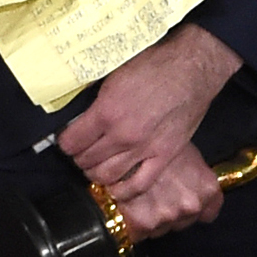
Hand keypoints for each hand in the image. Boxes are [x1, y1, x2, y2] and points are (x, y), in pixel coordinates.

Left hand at [59, 23, 242, 235]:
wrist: (192, 69)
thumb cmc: (154, 66)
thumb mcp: (113, 77)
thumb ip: (96, 103)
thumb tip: (79, 117)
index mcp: (106, 112)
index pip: (70, 142)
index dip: (65, 142)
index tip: (69, 140)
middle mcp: (122, 135)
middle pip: (86, 161)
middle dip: (79, 158)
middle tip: (83, 152)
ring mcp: (144, 148)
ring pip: (106, 176)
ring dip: (96, 174)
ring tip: (98, 165)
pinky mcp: (165, 155)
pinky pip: (139, 184)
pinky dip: (123, 190)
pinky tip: (117, 186)